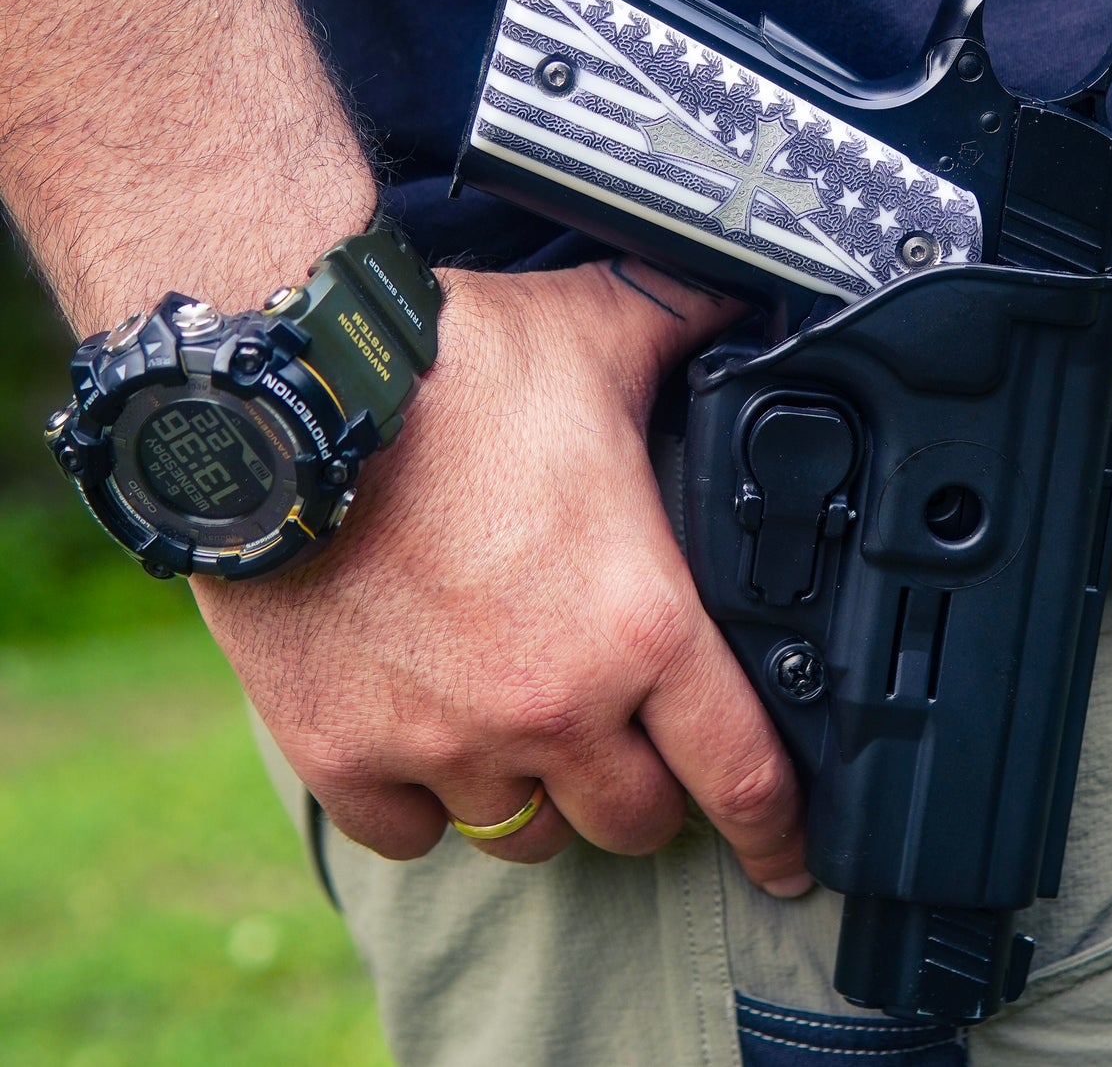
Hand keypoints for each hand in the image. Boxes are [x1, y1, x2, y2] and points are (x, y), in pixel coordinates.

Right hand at [191, 259, 811, 894]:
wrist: (286, 392)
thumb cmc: (450, 365)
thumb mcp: (600, 329)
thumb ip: (689, 323)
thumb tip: (750, 292)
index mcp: (638, 622)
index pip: (742, 772)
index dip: (779, 829)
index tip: (788, 857)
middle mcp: (551, 705)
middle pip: (634, 820)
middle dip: (647, 788)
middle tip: (634, 739)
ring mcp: (442, 741)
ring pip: (527, 835)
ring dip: (541, 794)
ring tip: (531, 728)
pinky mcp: (344, 751)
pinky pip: (411, 834)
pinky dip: (429, 800)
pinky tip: (434, 737)